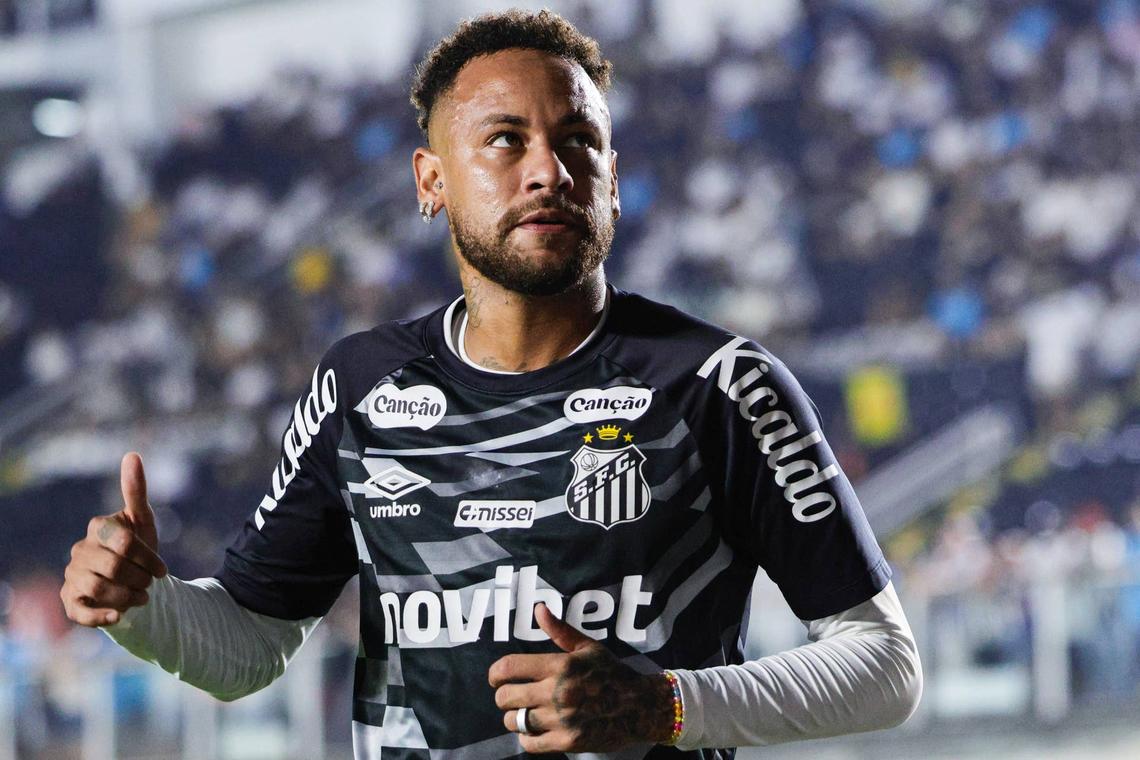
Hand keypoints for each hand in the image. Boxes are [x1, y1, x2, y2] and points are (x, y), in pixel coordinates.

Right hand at [60, 452, 167, 626]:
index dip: (148, 558)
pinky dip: (103, 615)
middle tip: (151, 584)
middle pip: (111, 566)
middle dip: (139, 577)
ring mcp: (72, 577)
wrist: (135, 585)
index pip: (123, 542)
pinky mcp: (71, 603)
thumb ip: (136, 490)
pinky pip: (81, 612)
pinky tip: (119, 616)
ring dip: (127, 596)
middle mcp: (79, 551)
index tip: (163, 570)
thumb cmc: (138, 550)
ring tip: (142, 598)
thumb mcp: (143, 521)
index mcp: (96, 528)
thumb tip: (132, 454)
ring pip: (97, 588)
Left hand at [488, 603, 673, 752]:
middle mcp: (558, 692)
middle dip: (504, 697)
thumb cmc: (612, 673)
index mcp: (560, 665)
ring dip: (515, 718)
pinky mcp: (568, 742)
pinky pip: (530, 744)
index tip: (496, 678)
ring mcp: (563, 719)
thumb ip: (560, 630)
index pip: (508, 668)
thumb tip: (538, 608)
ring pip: (515, 722)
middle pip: (506, 697)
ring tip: (525, 714)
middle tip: (512, 697)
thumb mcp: (588, 647)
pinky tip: (536, 730)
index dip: (494, 674)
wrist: (641, 707)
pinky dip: (528, 738)